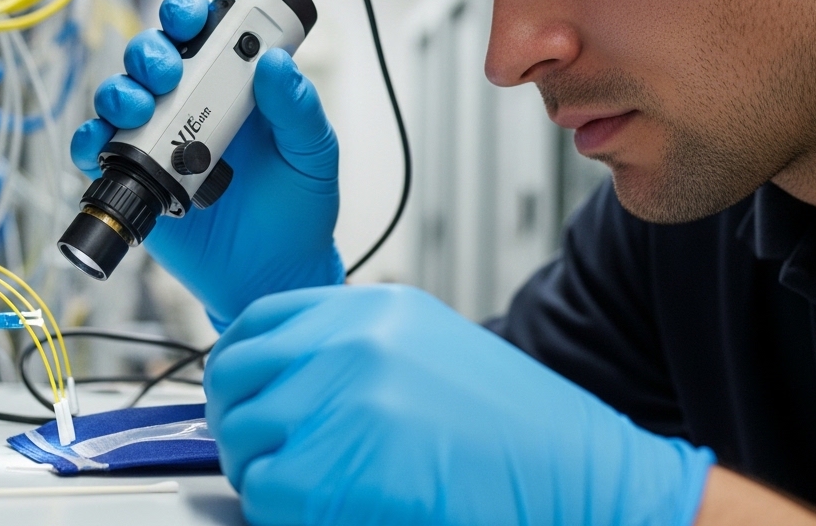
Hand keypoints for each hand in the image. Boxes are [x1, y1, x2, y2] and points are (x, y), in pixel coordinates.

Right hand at [71, 0, 344, 327]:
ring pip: (120, 96)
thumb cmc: (298, 208)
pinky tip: (103, 142)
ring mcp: (158, 141)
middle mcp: (189, 106)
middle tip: (167, 71)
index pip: (201, 35)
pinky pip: (98, 152)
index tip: (193, 16)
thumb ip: (298, 108)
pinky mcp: (134, 180)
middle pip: (152, 58)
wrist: (274, 274)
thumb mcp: (313, 153)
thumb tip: (276, 62)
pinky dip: (90, 140)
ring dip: (120, 90)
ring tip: (139, 105)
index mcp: (231, 87)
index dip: (187, 14)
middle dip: (150, 51)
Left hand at [206, 285, 715, 525]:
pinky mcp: (342, 463)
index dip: (236, 367)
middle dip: (239, 425)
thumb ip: (353, 353)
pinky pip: (270, 494)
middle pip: (235, 381)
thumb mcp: (429, 351)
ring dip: (265, 475)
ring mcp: (345, 399)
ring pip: (246, 443)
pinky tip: (332, 510)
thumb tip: (281, 384)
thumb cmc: (516, 428)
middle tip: (267, 456)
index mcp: (371, 311)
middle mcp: (350, 343)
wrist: (579, 473)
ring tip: (314, 489)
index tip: (237, 397)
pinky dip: (286, 513)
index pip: (255, 325)